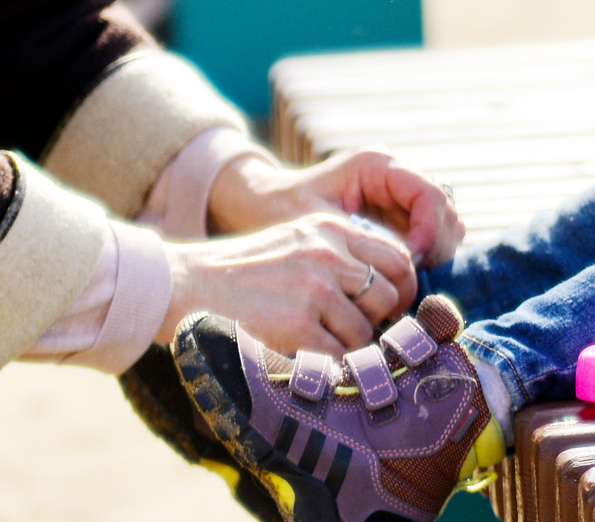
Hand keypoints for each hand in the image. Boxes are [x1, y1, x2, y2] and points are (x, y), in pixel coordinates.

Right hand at [159, 213, 414, 352]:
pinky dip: (329, 364)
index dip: (403, 286)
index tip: (390, 307)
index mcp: (332, 229)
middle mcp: (329, 254)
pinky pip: (338, 355)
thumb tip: (386, 288)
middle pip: (388, 295)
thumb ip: (340, 253)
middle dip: (377, 320)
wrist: (191, 283)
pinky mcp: (297, 324)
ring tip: (321, 343)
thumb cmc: (247, 269)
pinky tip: (308, 356)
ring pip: (365, 330)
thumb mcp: (298, 239)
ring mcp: (314, 289)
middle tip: (356, 331)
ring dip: (349, 345)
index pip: (398, 256)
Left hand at [208, 147, 465, 268]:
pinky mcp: (397, 214)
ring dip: (432, 254)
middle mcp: (395, 173)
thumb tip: (399, 266)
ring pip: (443, 223)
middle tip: (409, 279)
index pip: (429, 194)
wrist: (259, 206)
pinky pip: (428, 235)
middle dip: (435, 246)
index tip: (410, 263)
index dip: (429, 231)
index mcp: (378, 164)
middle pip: (444, 209)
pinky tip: (398, 280)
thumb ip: (360, 241)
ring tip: (404, 282)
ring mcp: (399, 194)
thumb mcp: (317, 224)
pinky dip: (422, 258)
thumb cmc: (281, 210)